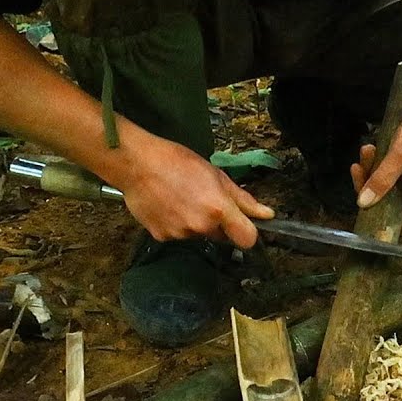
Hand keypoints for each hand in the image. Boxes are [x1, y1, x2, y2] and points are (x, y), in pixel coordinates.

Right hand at [118, 137, 273, 248]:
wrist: (134, 163)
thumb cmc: (175, 161)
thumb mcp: (215, 174)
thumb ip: (242, 199)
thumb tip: (267, 215)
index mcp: (218, 208)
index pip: (247, 239)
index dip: (247, 233)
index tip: (242, 225)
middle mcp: (201, 226)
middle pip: (221, 236)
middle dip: (217, 223)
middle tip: (201, 199)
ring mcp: (180, 234)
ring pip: (198, 235)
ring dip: (194, 222)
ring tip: (180, 198)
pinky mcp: (162, 237)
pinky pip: (177, 236)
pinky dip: (175, 224)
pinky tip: (166, 206)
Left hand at [350, 101, 401, 228]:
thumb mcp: (400, 154)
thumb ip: (381, 180)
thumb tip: (363, 203)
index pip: (400, 222)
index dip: (380, 217)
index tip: (363, 199)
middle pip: (392, 200)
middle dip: (372, 183)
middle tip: (359, 165)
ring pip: (394, 182)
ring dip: (377, 168)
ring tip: (368, 149)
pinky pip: (401, 171)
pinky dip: (388, 161)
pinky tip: (379, 146)